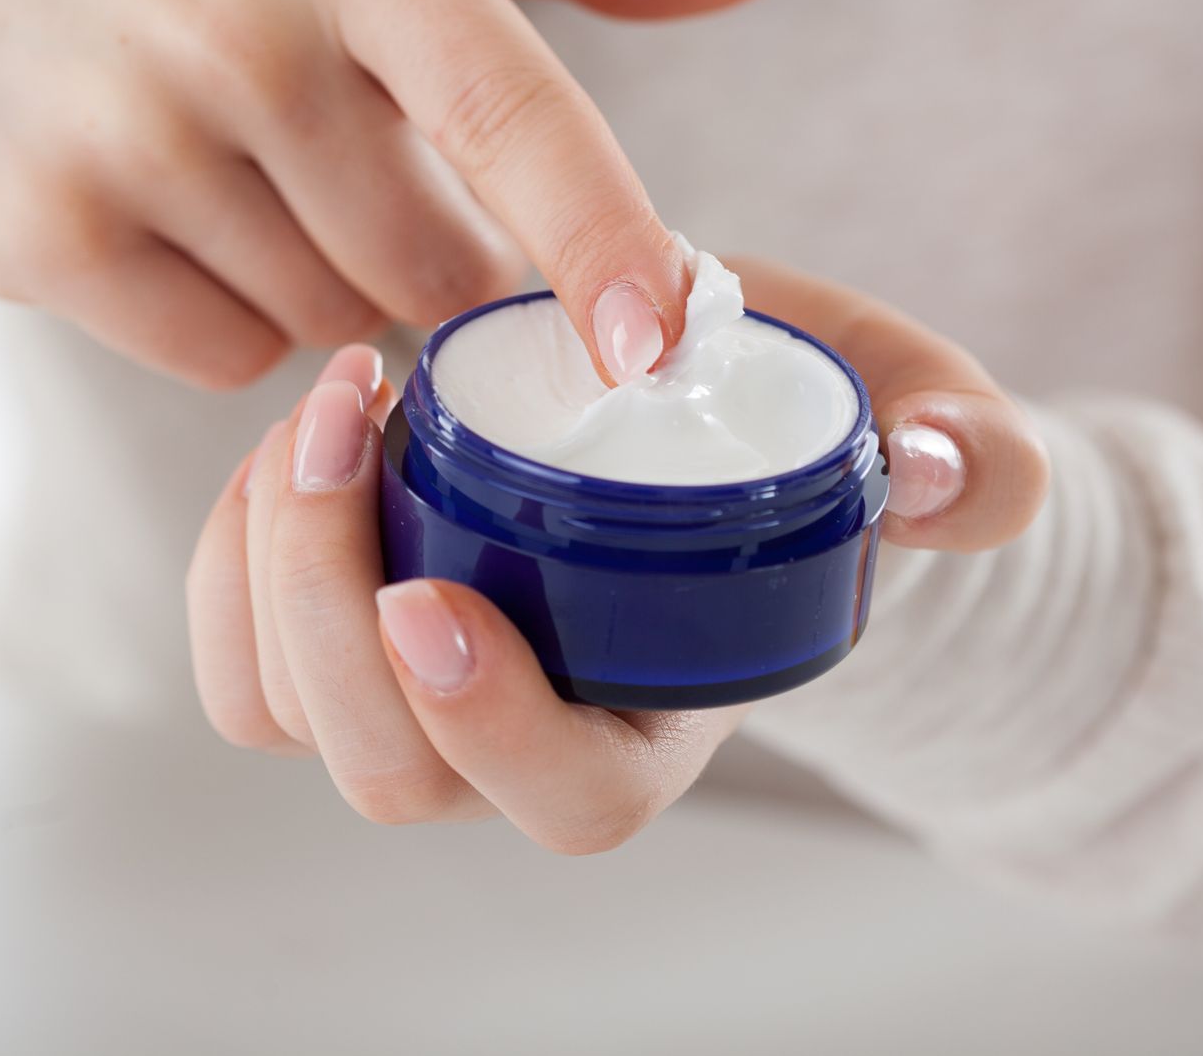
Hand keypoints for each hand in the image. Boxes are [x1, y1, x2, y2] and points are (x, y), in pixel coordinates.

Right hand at [0, 0, 796, 387]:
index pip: (506, 104)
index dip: (599, 232)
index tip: (664, 341)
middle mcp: (235, 32)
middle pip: (426, 263)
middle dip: (435, 252)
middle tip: (361, 163)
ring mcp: (125, 142)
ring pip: (325, 320)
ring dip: (323, 279)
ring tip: (239, 161)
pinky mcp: (40, 240)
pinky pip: (218, 357)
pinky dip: (226, 317)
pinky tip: (168, 212)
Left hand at [184, 267, 1048, 848]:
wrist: (694, 408)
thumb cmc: (799, 437)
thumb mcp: (919, 428)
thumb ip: (970, 458)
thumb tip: (945, 466)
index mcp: (655, 729)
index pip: (566, 797)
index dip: (489, 726)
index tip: (433, 594)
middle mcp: (522, 743)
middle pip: (389, 770)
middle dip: (328, 609)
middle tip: (346, 420)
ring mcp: (419, 700)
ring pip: (288, 716)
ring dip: (267, 569)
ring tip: (325, 406)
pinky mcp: (341, 638)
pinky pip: (241, 655)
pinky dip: (231, 556)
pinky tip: (288, 437)